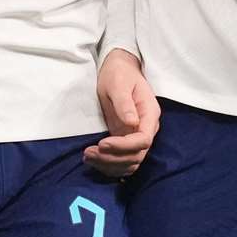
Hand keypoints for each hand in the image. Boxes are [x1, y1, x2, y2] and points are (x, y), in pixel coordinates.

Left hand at [84, 48, 158, 177]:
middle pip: (136, 155)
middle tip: (89, 152)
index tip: (102, 144)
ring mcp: (137, 137)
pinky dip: (109, 166)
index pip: (143, 140)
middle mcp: (147, 129)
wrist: (119, 70)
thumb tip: (132, 123)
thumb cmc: (119, 74)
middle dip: (112, 158)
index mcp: (149, 114)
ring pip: (130, 163)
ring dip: (109, 165)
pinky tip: (93, 160)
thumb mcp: (118, 83)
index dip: (123, 146)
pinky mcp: (126, 141)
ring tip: (87, 156)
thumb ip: (124, 103)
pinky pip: (122, 161)